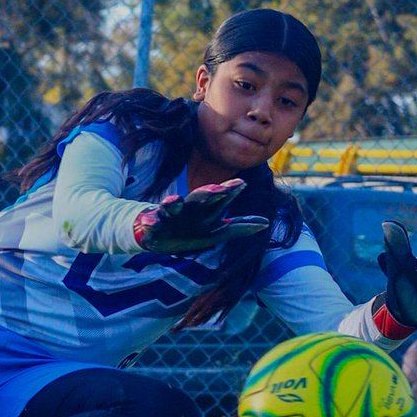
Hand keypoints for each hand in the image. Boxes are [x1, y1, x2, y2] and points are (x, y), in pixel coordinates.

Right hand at [132, 179, 267, 253]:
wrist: (159, 233)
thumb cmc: (191, 230)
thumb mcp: (216, 232)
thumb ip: (240, 227)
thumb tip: (266, 223)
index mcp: (206, 210)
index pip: (220, 198)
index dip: (230, 191)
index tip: (241, 183)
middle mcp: (190, 208)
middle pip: (198, 198)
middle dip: (206, 194)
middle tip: (216, 190)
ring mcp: (171, 214)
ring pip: (173, 207)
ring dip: (173, 204)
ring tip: (173, 202)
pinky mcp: (154, 223)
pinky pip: (151, 223)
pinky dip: (150, 223)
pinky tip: (149, 223)